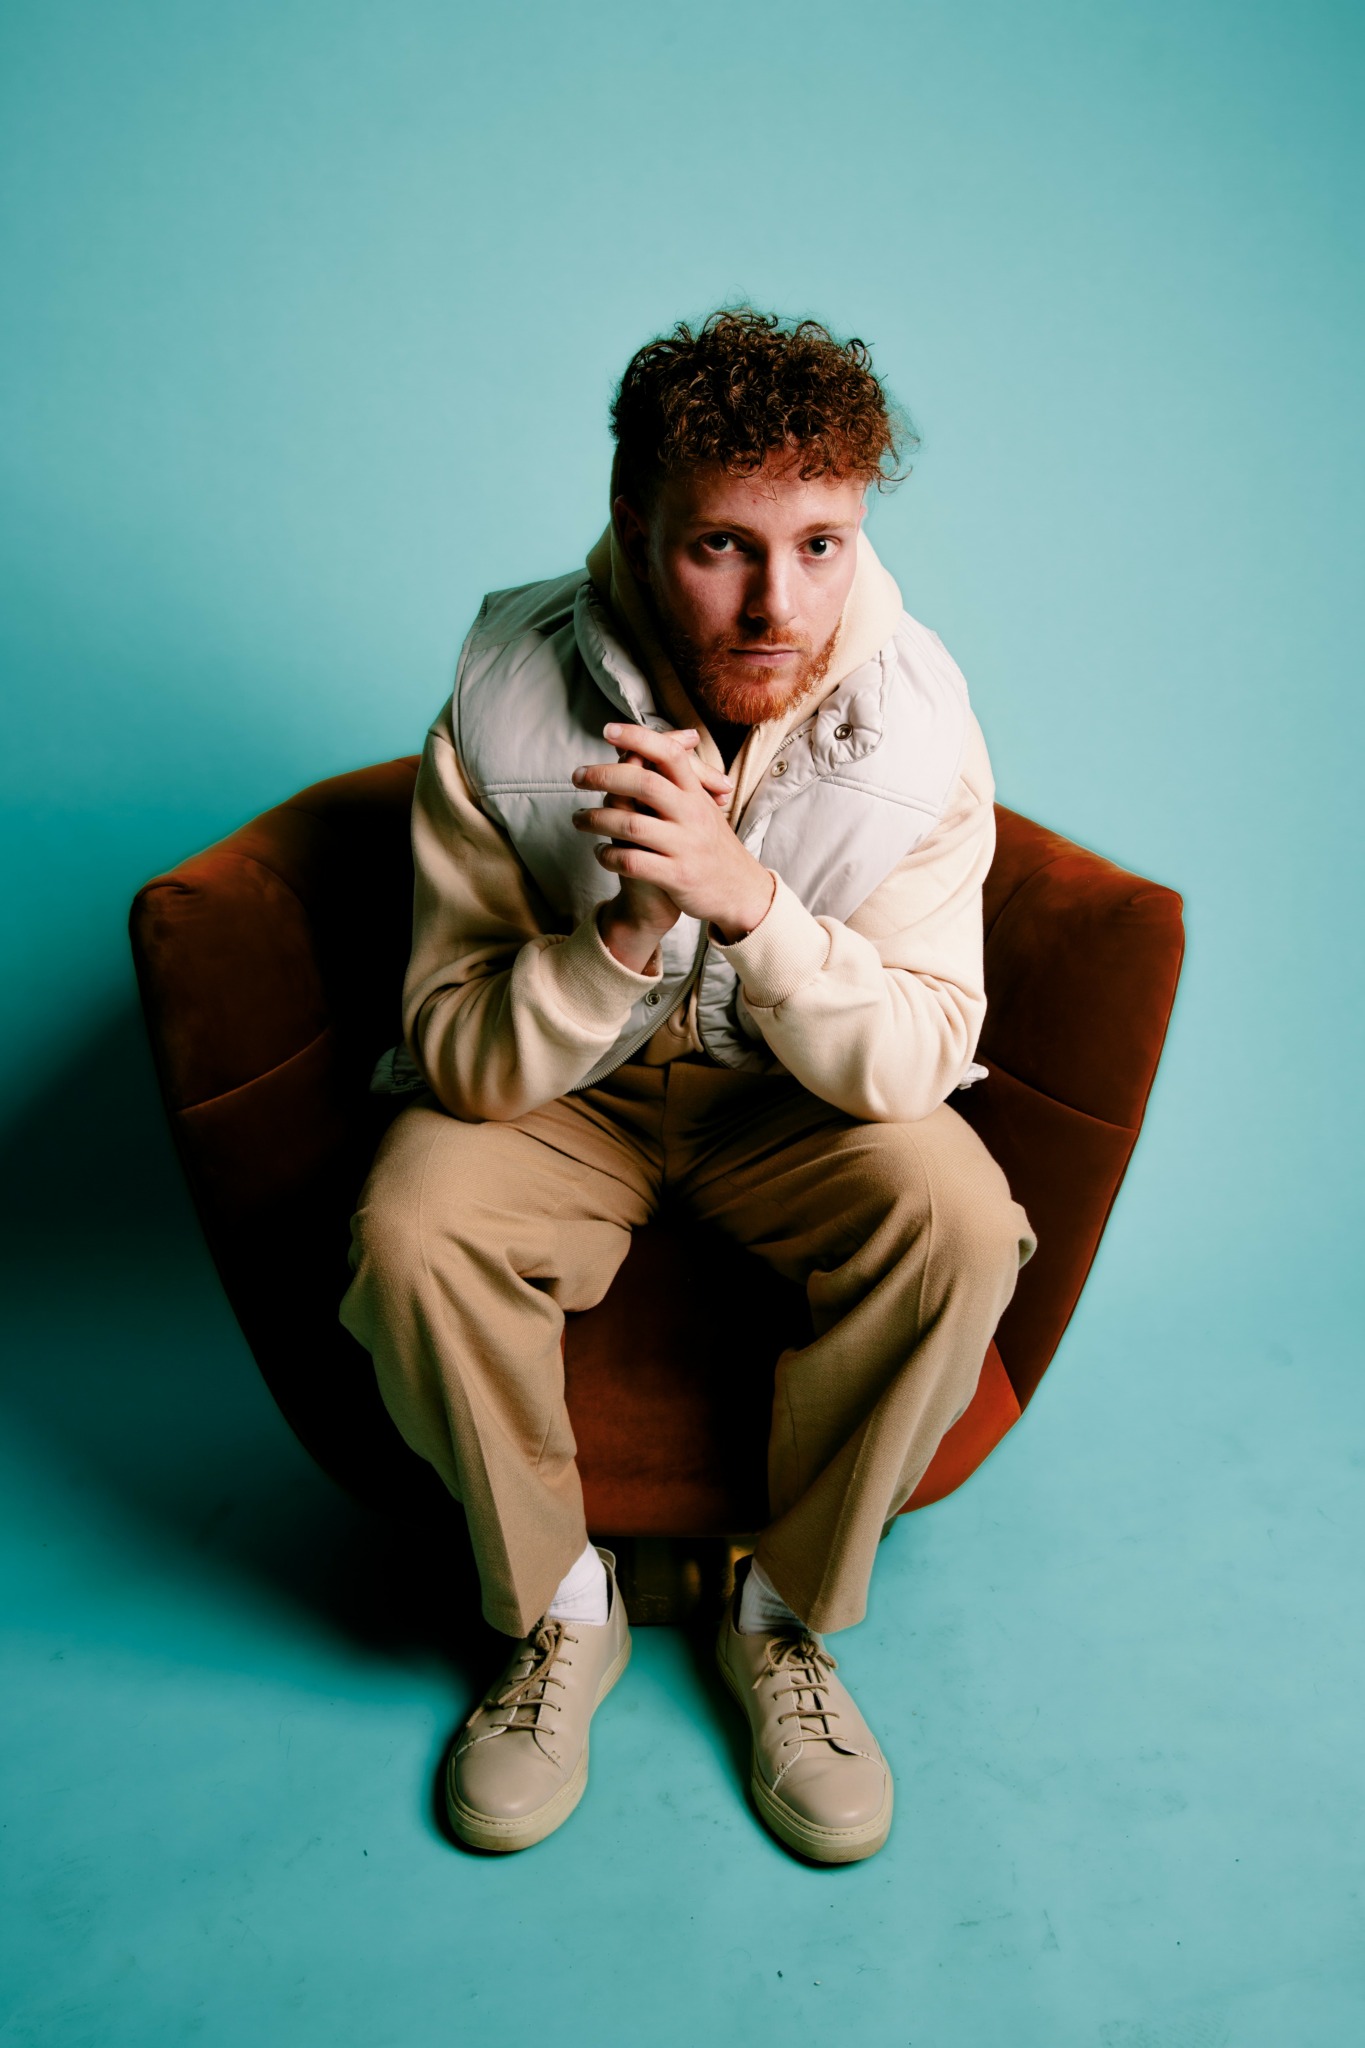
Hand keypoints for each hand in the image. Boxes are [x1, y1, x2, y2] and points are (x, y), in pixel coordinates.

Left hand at [573, 723, 775, 953]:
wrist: (740, 891)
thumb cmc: (709, 844)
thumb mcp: (699, 806)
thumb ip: (671, 781)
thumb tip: (631, 749)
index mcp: (695, 794)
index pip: (669, 754)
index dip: (638, 738)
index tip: (608, 731)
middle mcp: (692, 815)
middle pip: (644, 784)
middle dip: (604, 776)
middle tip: (577, 776)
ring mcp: (684, 846)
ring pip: (631, 825)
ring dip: (596, 819)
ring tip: (579, 819)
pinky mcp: (676, 876)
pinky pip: (632, 862)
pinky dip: (608, 855)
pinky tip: (601, 852)